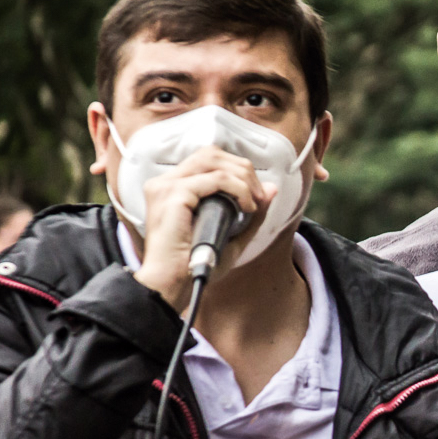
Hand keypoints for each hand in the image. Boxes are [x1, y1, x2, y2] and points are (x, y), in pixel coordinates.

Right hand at [133, 145, 274, 310]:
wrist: (171, 285)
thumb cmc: (194, 265)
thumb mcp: (232, 235)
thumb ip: (251, 211)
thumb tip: (271, 189)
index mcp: (172, 188)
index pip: (208, 159)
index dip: (236, 169)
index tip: (256, 195)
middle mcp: (165, 182)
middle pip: (211, 153)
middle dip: (243, 169)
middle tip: (259, 196)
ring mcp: (166, 186)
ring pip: (214, 160)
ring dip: (242, 177)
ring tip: (254, 201)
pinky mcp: (174, 194)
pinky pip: (216, 179)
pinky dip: (238, 189)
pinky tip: (246, 207)